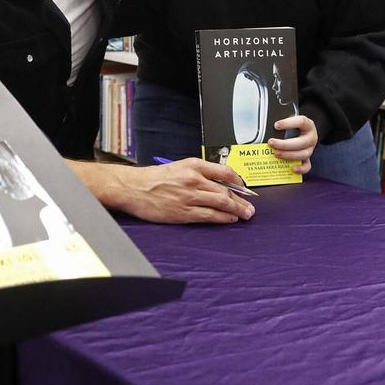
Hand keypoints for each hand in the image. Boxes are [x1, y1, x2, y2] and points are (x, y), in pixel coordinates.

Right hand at [95, 158, 255, 224]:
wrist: (133, 187)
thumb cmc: (153, 178)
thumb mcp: (178, 167)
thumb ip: (198, 173)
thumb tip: (219, 182)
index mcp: (193, 165)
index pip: (225, 171)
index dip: (239, 182)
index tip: (245, 188)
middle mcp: (193, 179)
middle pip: (226, 190)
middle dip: (242, 200)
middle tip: (250, 207)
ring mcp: (189, 197)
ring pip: (221, 203)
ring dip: (237, 210)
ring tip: (245, 215)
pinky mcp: (183, 212)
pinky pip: (209, 215)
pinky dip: (222, 218)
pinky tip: (229, 219)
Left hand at [269, 114, 316, 174]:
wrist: (301, 133)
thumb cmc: (293, 126)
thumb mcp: (288, 121)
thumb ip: (280, 123)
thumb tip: (264, 127)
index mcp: (308, 125)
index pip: (301, 122)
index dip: (289, 124)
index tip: (276, 125)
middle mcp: (311, 138)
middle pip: (301, 142)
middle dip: (285, 144)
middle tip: (271, 142)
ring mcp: (310, 149)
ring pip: (303, 154)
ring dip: (288, 155)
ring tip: (275, 154)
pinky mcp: (307, 159)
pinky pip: (306, 166)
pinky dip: (301, 168)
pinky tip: (292, 169)